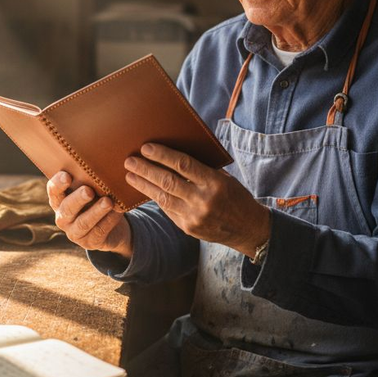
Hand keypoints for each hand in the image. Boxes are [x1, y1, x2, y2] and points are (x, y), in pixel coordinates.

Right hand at [47, 172, 132, 258]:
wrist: (110, 226)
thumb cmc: (96, 200)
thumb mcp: (90, 189)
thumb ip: (88, 180)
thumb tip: (97, 160)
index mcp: (59, 201)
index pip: (53, 191)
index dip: (58, 184)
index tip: (67, 175)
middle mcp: (63, 217)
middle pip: (67, 208)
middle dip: (78, 199)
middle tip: (89, 190)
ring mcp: (75, 233)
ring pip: (83, 223)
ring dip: (96, 212)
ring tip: (108, 202)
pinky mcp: (90, 243)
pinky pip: (99, 231)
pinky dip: (109, 220)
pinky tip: (118, 212)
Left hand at [124, 143, 269, 257]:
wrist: (247, 229)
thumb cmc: (235, 197)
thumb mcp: (225, 178)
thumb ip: (202, 169)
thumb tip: (174, 154)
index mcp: (215, 182)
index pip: (183, 165)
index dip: (162, 155)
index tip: (146, 148)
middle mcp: (203, 200)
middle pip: (168, 181)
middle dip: (146, 169)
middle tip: (130, 160)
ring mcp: (194, 216)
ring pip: (162, 197)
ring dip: (144, 185)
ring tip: (130, 175)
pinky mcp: (188, 228)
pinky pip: (167, 209)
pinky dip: (155, 198)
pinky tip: (144, 189)